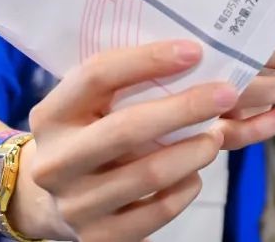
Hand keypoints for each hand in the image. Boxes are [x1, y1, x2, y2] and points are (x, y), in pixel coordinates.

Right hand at [13, 41, 234, 241]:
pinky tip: (195, 174)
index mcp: (51, 116)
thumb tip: (193, 57)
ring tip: (216, 135)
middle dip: (185, 108)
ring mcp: (74, 205)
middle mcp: (55, 162)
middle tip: (226, 94)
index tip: (194, 50)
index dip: (148, 60)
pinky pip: (157, 212)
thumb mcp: (89, 107)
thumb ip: (127, 85)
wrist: (48, 201)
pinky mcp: (98, 238)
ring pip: (148, 175)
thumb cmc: (87, 135)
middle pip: (126, 129)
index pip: (97, 76)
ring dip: (194, 151)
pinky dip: (186, 189)